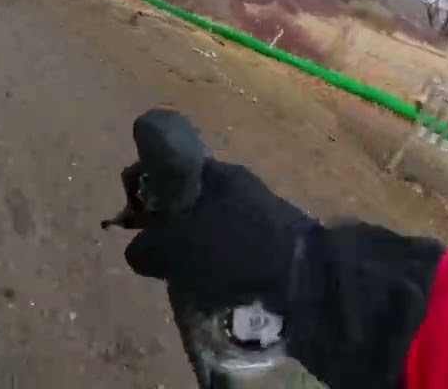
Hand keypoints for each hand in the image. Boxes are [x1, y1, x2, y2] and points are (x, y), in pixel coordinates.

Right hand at [122, 157, 315, 316]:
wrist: (310, 278)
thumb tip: (137, 251)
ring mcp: (260, 209)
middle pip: (188, 196)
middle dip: (169, 222)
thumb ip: (148, 248)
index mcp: (210, 172)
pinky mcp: (278, 238)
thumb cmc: (234, 250)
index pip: (166, 162)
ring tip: (188, 276)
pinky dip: (222, 261)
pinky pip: (236, 245)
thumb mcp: (177, 250)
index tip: (137, 214)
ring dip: (197, 244)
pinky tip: (218, 284)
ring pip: (212, 222)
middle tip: (161, 252)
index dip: (144, 184)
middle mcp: (235, 182)